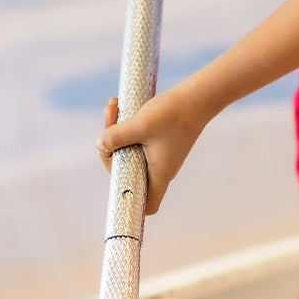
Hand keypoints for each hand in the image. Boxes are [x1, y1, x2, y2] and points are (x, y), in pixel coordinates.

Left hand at [97, 88, 205, 215]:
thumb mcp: (141, 125)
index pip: (146, 204)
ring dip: (117, 132)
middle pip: (128, 170)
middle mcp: (160, 167)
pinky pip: (137, 138)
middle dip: (112, 148)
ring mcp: (160, 152)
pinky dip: (127, 126)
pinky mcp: (160, 138)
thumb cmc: (175, 113)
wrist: (199, 94)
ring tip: (113, 107)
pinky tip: (120, 105)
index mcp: (159, 174)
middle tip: (109, 123)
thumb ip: (116, 137)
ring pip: (130, 150)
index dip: (129, 198)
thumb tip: (99, 145)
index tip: (116, 174)